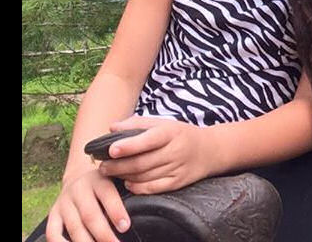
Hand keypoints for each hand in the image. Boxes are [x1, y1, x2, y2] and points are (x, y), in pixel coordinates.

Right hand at [45, 168, 129, 241]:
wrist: (78, 176)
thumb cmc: (104, 184)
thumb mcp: (114, 179)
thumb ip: (124, 191)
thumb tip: (138, 210)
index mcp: (99, 178)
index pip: (107, 195)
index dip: (116, 211)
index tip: (125, 227)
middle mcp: (79, 189)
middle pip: (90, 215)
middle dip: (103, 234)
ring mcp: (65, 202)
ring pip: (74, 227)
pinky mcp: (53, 214)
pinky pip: (53, 232)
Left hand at [98, 116, 218, 193]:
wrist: (209, 150)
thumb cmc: (180, 134)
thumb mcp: (163, 122)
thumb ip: (137, 123)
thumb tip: (112, 128)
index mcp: (170, 132)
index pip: (148, 139)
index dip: (129, 145)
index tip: (110, 149)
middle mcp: (175, 151)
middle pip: (142, 162)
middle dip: (119, 166)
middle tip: (102, 166)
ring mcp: (177, 168)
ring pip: (145, 177)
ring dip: (124, 176)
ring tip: (110, 173)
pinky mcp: (177, 183)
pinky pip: (153, 188)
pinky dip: (137, 187)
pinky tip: (128, 182)